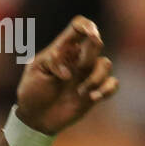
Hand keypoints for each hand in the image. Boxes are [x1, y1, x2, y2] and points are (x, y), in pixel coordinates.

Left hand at [16, 16, 118, 135]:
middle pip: (96, 42)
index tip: (89, 33)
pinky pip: (112, 84)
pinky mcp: (94, 92)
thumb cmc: (32, 91)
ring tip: (79, 92)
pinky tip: (93, 97)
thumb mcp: (35, 71)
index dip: (87, 26)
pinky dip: (107, 89)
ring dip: (96, 77)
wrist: (34, 119)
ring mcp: (87, 76)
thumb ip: (51, 61)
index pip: (79, 27)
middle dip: (92, 51)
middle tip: (81, 65)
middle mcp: (79, 59)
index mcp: (64, 49)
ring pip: (106, 64)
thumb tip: (68, 71)